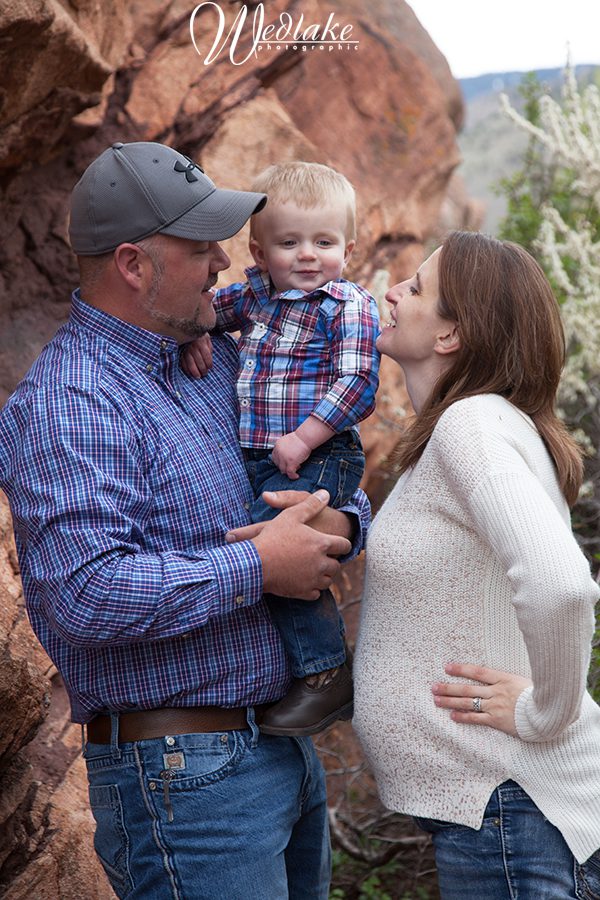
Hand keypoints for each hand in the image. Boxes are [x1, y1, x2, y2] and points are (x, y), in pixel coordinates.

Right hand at [180, 334, 212, 377]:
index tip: (210, 368)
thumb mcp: (206, 339)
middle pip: (199, 361)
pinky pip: (183, 362)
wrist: (186, 329)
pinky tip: (189, 373)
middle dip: (203, 369)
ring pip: (190, 363)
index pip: (207, 356)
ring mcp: (186, 350)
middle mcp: (193, 347)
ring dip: (195, 371)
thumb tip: (210, 358)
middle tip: (204, 374)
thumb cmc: (198, 335)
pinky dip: (186, 369)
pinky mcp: (180, 352)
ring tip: (198, 377)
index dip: (209, 364)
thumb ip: (209, 347)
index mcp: (201, 343)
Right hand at [234, 489, 351, 599]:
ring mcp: (312, 579)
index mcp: (321, 544)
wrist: (256, 563)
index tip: (339, 544)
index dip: (343, 544)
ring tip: (315, 569)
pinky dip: (313, 589)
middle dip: (332, 561)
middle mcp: (321, 563)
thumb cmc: (273, 537)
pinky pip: (315, 593)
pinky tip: (306, 582)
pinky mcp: (302, 592)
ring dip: (324, 575)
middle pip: (337, 565)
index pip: (344, 545)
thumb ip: (310, 504)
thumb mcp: (291, 515)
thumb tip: (325, 493)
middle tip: (325, 557)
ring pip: (327, 581)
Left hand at [271, 431, 310, 478]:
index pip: (274, 457)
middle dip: (285, 466)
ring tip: (297, 467)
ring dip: (289, 471)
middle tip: (293, 465)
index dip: (280, 461)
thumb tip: (286, 456)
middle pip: (278, 465)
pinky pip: (289, 473)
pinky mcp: (290, 462)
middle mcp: (278, 452)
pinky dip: (293, 476)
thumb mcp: (287, 441)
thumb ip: (284, 448)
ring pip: (283, 470)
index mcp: (277, 446)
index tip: (286, 462)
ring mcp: (284, 457)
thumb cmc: (300, 438)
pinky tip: (296, 476)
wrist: (305, 437)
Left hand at [431, 662, 531, 736]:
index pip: (477, 671)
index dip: (461, 669)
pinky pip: (476, 718)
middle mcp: (496, 691)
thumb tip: (498, 675)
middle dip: (448, 687)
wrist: (549, 714)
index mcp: (503, 678)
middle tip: (433, 687)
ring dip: (450, 701)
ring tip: (436, 700)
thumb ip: (508, 679)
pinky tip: (452, 716)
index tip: (447, 667)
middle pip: (467, 688)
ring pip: (468, 702)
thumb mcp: (523, 680)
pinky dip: (463, 717)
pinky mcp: (497, 721)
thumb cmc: (538, 696)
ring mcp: (495, 706)